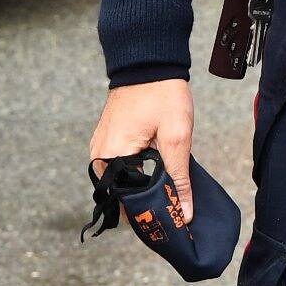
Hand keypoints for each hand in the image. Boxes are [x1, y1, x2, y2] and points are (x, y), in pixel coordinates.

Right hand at [90, 78, 195, 225]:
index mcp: (112, 158)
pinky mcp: (108, 141)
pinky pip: (121, 168)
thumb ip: (179, 178)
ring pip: (123, 183)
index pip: (129, 204)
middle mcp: (100, 157)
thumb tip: (185, 212)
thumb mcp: (177, 137)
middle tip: (177, 210)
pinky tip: (158, 175)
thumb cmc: (162, 94)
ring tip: (170, 193)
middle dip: (150, 204)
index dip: (153, 216)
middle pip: (124, 196)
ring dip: (144, 189)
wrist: (149, 61)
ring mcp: (101, 148)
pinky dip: (138, 174)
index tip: (175, 224)